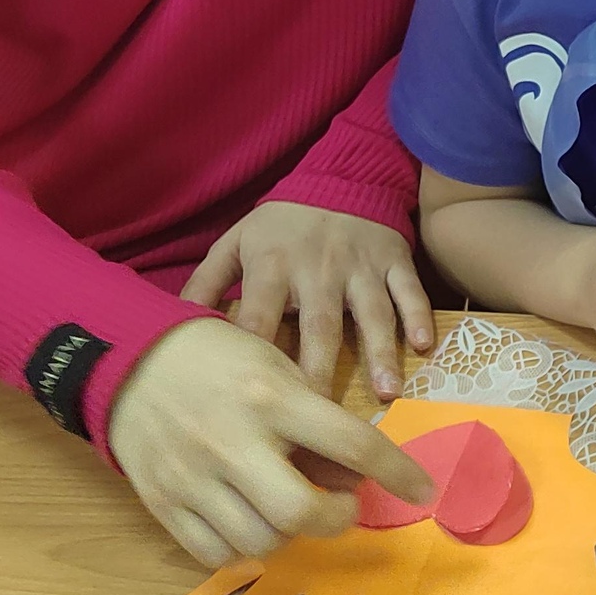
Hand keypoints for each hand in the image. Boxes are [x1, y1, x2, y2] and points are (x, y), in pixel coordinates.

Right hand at [108, 318, 436, 567]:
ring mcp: (193, 477)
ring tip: (289, 509)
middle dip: (337, 520)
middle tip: (341, 507)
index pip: (353, 443)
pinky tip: (253, 526)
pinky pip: (215, 554)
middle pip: (301, 514)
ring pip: (260, 542)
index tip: (424, 490)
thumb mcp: (277, 369)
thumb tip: (358, 479)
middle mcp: (233, 441)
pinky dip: (244, 550)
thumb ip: (316, 424)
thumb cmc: (218, 359)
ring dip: (290, 535)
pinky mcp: (162, 502)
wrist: (127, 360)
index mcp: (272, 398)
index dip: (398, 472)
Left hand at [184, 201, 434, 400]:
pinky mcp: (395, 259)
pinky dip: (419, 316)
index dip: (257, 357)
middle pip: (320, 325)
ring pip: (372, 312)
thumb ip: (205, 284)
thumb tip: (170, 329)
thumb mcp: (234, 244)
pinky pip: (409, 290)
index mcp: (271, 264)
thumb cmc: (280, 225)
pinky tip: (424, 347)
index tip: (254, 401)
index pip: (259, 318)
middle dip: (321, 370)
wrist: (339, 178)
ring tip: (387, 393)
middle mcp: (318, 267)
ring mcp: (361, 265)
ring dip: (380, 351)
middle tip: (320, 415)